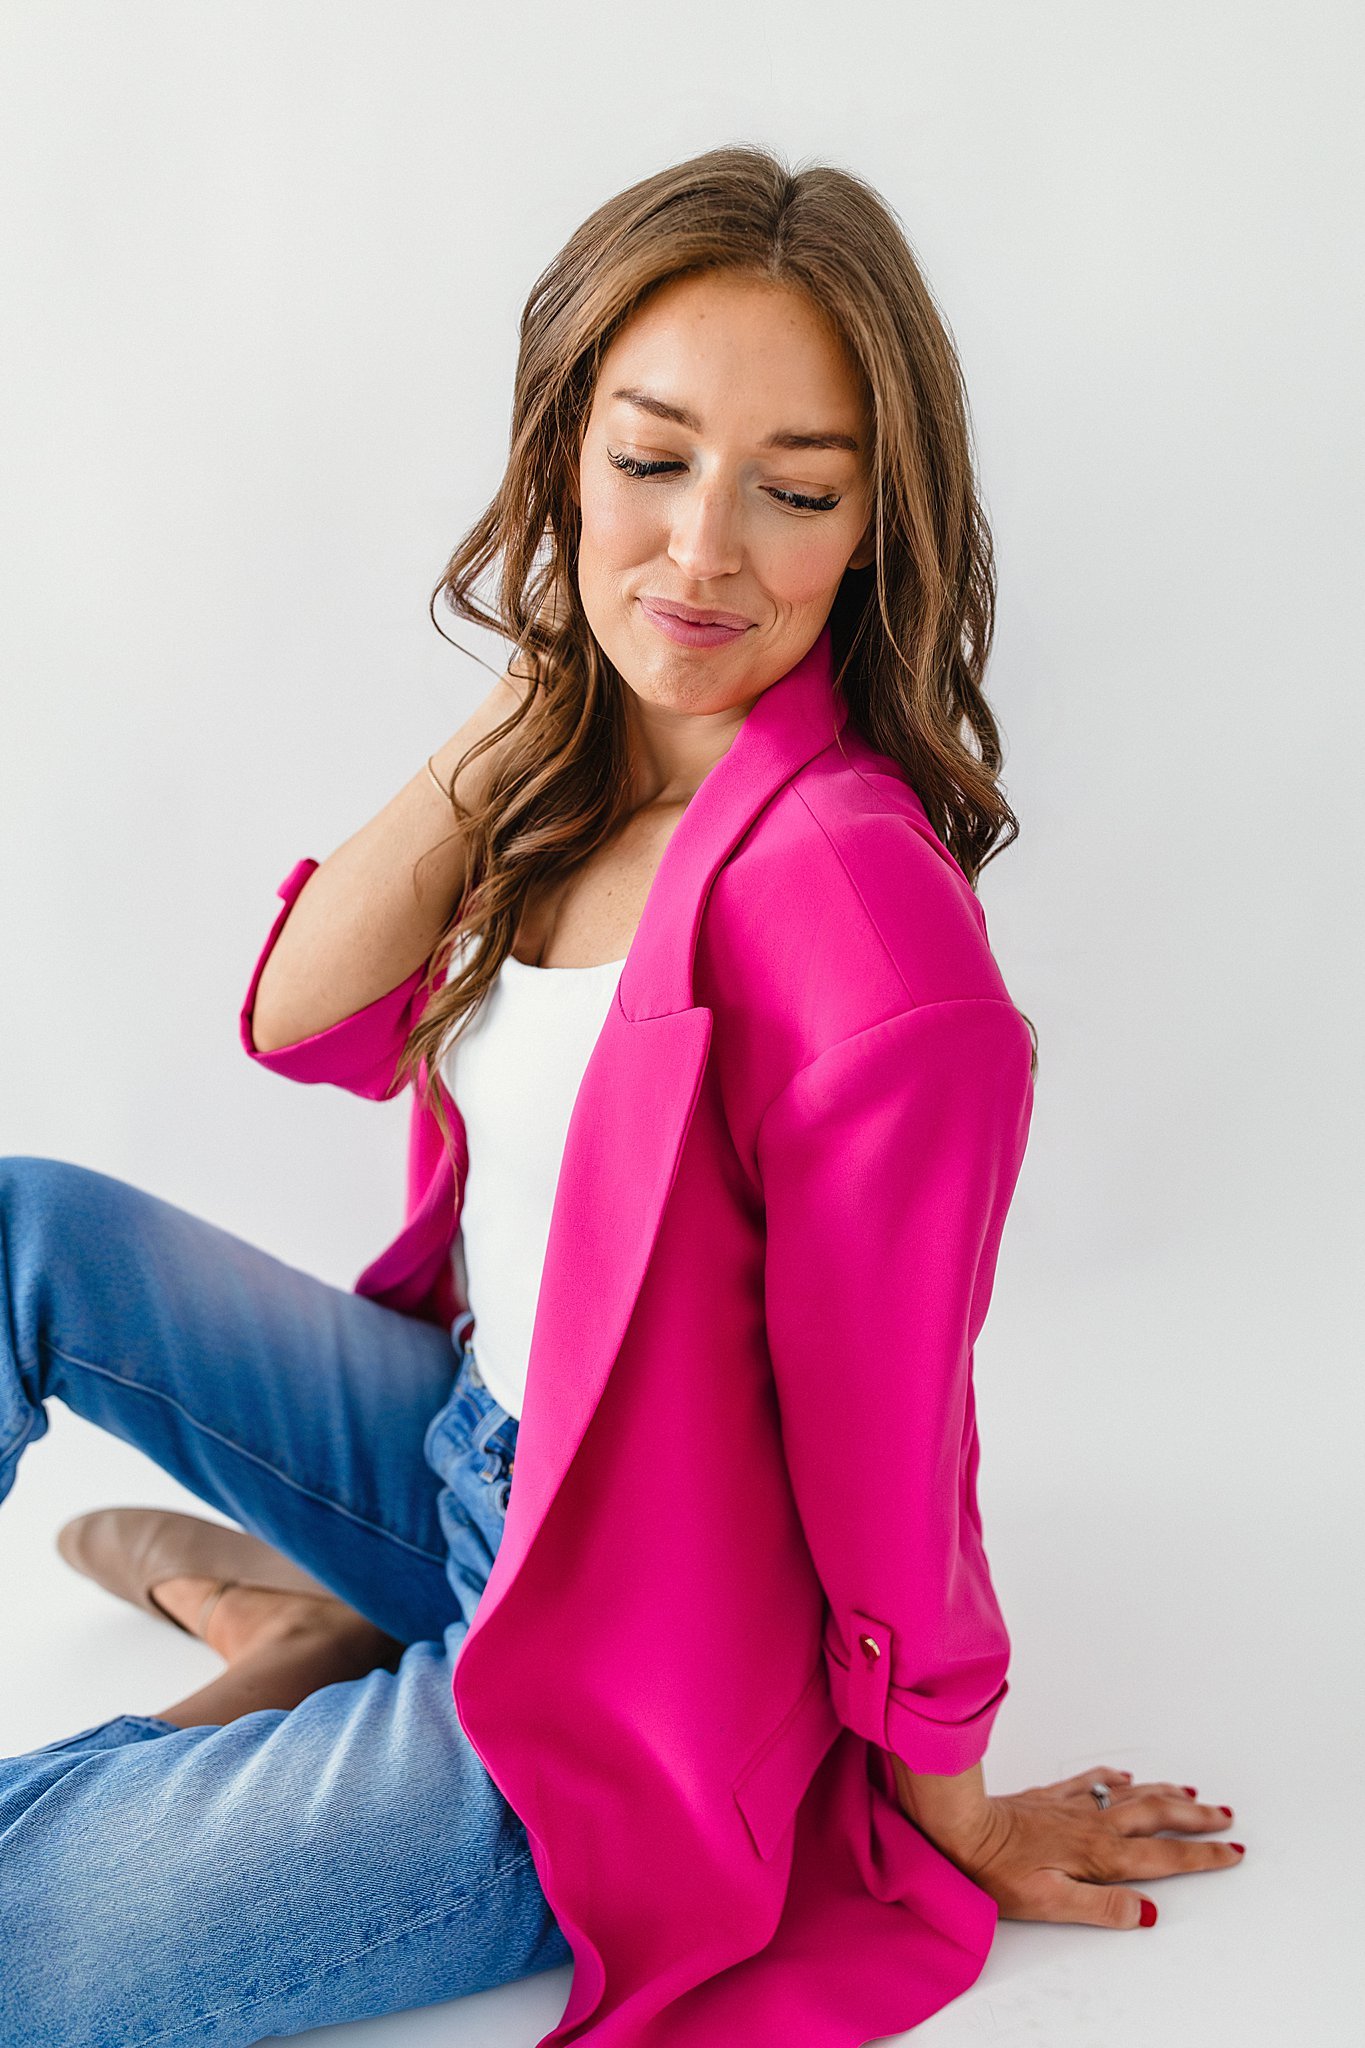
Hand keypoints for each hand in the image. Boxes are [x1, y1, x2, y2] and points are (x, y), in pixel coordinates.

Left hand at [913, 1766, 1245, 1928]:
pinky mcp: (1051, 1797)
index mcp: (1100, 1855)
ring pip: (1132, 1794)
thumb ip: (1103, 1908)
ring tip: (1193, 1791)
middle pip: (1158, 1816)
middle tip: (1227, 1816)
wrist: (961, 1829)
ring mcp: (1073, 1806)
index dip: (1202, 1856)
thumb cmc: (999, 1872)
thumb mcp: (1053, 1904)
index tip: (1233, 1852)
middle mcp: (1094, 1825)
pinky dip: (1117, 1777)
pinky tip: (1125, 1775)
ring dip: (1167, 1792)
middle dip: (1196, 1817)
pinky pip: (1094, 1780)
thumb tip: (1149, 1913)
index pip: (1164, 1857)